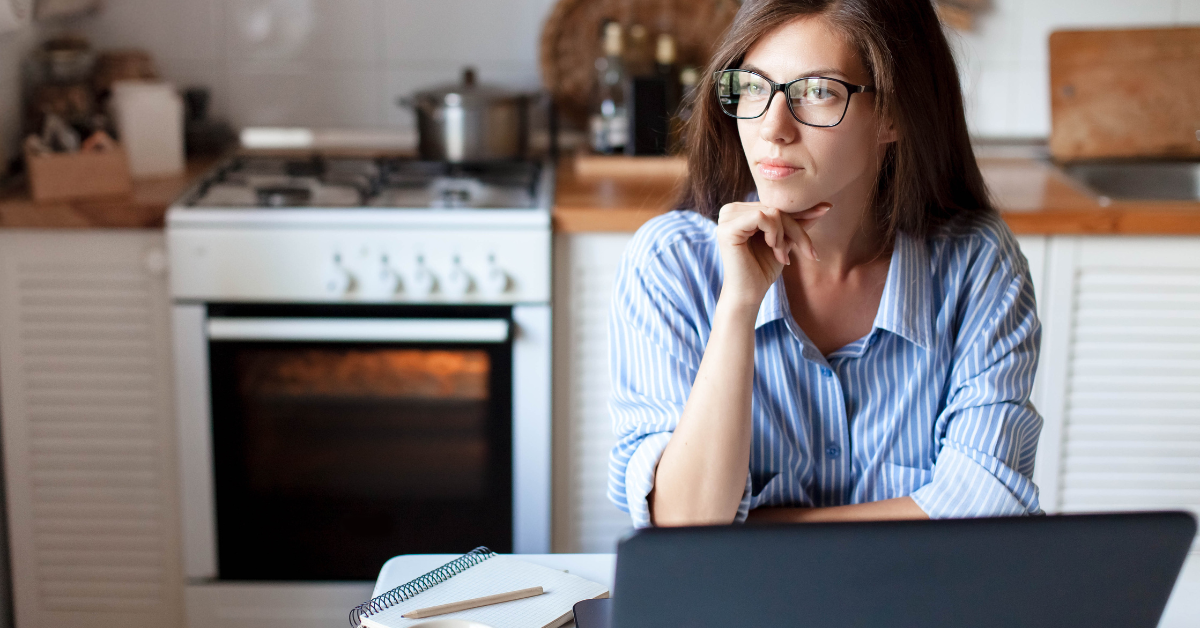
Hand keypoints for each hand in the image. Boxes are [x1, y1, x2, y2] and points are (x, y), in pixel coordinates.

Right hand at [714, 202, 828, 308]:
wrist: (749, 294)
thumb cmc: (763, 269)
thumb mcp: (785, 240)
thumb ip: (798, 222)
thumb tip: (824, 206)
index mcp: (740, 210)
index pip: (776, 203)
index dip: (801, 211)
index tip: (826, 209)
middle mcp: (730, 209)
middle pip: (775, 207)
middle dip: (795, 229)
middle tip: (805, 251)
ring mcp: (727, 217)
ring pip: (772, 212)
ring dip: (783, 234)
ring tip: (781, 254)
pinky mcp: (728, 228)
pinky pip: (762, 217)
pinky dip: (774, 233)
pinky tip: (772, 247)